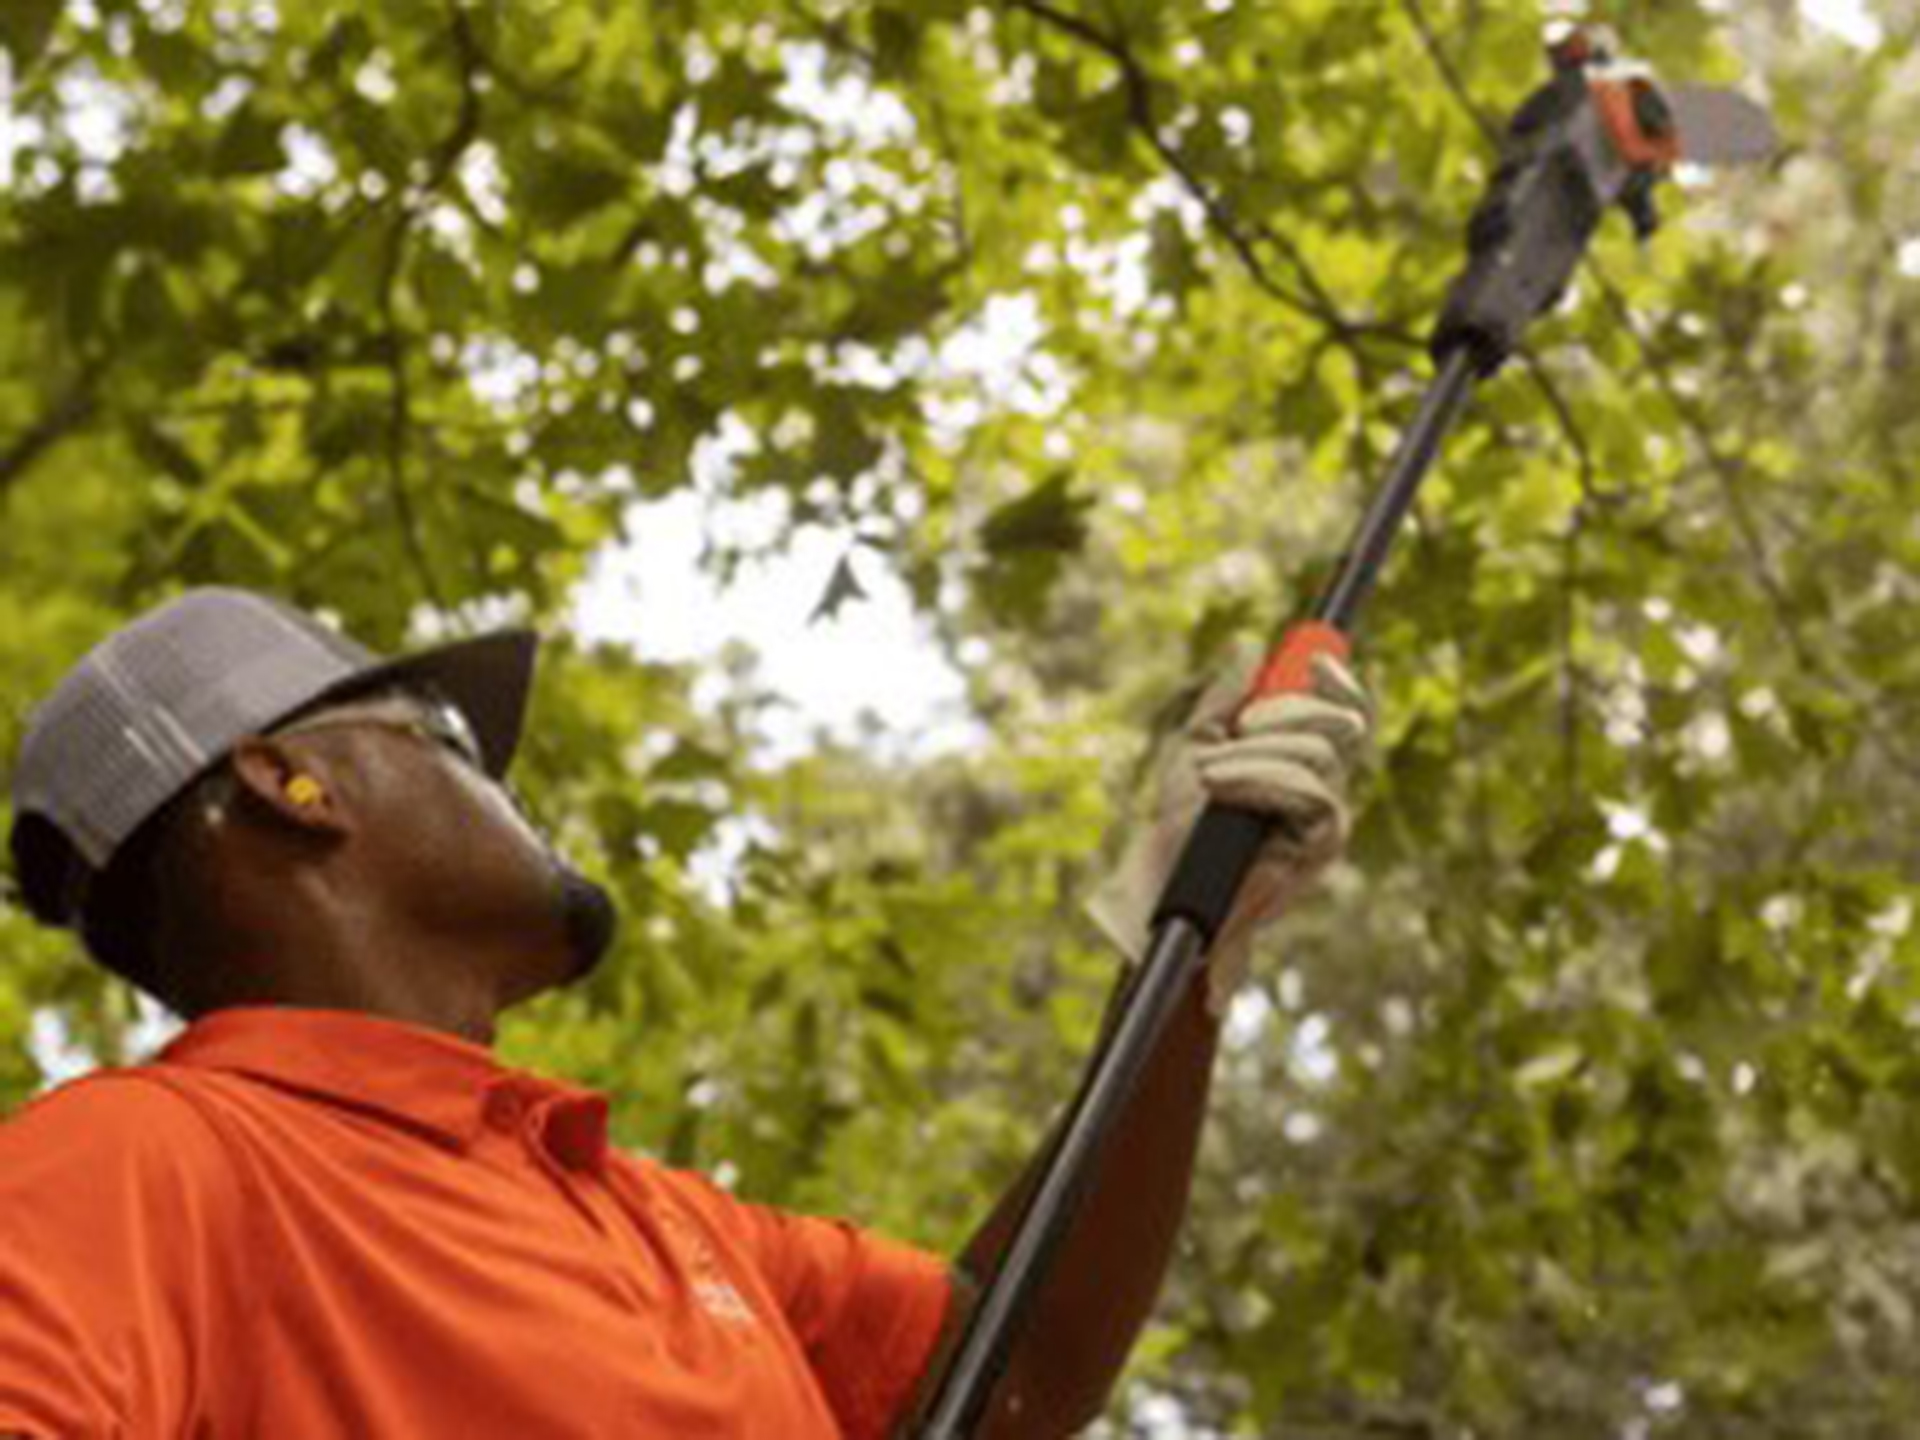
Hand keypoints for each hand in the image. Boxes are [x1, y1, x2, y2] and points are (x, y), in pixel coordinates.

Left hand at [1086, 649, 1370, 1017]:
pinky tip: (1223, 789)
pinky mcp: (1322, 846)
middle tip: (1239, 725)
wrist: (1166, 876)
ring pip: (1318, 756)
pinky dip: (1262, 779)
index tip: (1316, 658)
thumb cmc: (1182, 817)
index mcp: (1302, 756)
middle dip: (1289, 712)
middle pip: (1342, 724)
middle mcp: (1327, 784)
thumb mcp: (1197, 742)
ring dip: (1257, 754)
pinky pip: (1310, 794)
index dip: (1339, 680)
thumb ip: (1225, 698)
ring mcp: (1330, 817)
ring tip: (1208, 773)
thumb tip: (1250, 646)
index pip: (1344, 710)